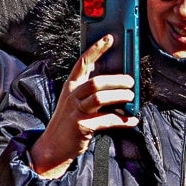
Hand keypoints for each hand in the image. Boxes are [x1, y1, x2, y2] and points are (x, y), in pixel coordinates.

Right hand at [26, 34, 138, 178]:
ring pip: (100, 98)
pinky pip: (106, 120)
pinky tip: (132, 121)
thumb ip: (89, 92)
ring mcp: (76, 111)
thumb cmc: (68, 122)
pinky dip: (122, 120)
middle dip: (116, 80)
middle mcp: (72, 96)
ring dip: (119, 96)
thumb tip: (116, 85)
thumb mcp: (74, 102)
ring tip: (131, 97)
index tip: (109, 39)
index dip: (96, 49)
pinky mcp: (82, 126)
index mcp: (71, 86)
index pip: (83, 62)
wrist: (53, 146)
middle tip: (130, 81)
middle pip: (95, 82)